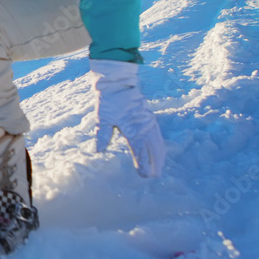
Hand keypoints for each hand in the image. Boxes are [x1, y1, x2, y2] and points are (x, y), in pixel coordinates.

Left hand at [91, 59, 165, 177]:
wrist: (119, 80)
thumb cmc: (109, 99)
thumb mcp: (103, 117)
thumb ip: (103, 134)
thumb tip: (99, 151)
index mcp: (133, 127)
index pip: (140, 150)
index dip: (143, 163)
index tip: (144, 175)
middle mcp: (144, 125)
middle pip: (153, 148)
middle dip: (155, 163)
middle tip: (154, 177)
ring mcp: (149, 121)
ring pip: (158, 142)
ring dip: (160, 156)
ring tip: (160, 169)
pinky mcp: (150, 117)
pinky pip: (158, 135)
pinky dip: (159, 146)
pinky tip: (159, 152)